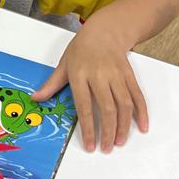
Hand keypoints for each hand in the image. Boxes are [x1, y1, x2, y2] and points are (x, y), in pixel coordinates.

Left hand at [32, 21, 148, 152]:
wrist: (104, 30)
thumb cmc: (81, 49)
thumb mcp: (63, 64)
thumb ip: (51, 84)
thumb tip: (35, 98)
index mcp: (80, 74)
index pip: (84, 106)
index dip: (88, 128)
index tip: (90, 146)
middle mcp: (100, 75)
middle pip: (106, 107)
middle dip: (107, 131)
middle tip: (106, 148)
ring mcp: (116, 74)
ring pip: (124, 104)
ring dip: (124, 125)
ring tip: (120, 142)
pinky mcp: (129, 74)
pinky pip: (137, 95)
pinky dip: (142, 111)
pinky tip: (142, 126)